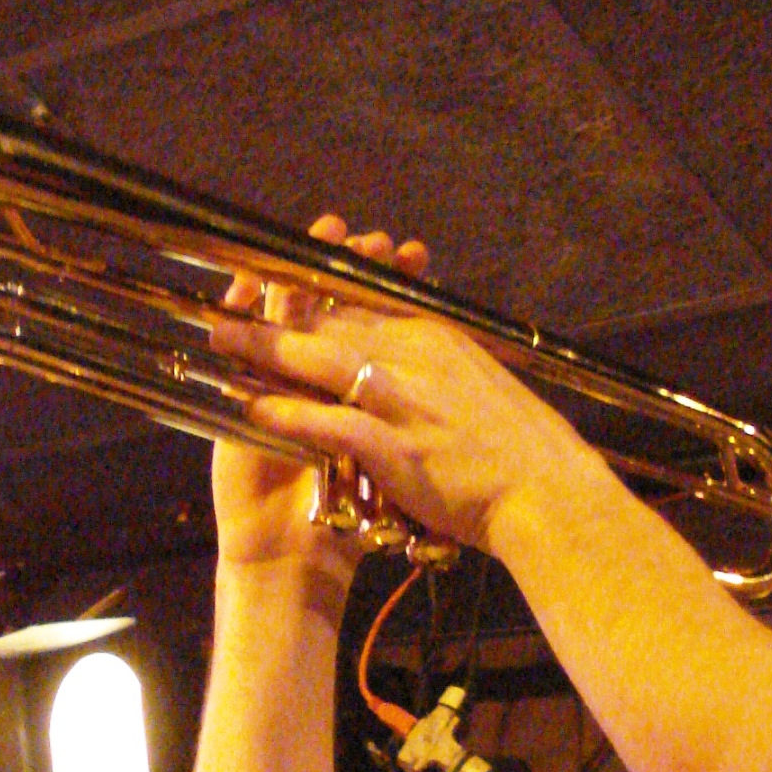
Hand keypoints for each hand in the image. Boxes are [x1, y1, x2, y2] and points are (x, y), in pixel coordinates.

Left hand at [212, 249, 591, 563]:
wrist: (550, 493)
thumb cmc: (524, 449)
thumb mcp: (482, 386)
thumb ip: (444, 367)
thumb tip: (420, 360)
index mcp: (437, 339)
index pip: (365, 301)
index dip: (316, 288)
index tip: (279, 278)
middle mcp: (415, 358)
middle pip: (332, 321)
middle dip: (276, 310)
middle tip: (228, 302)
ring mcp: (404, 400)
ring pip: (321, 360)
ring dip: (266, 348)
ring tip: (221, 339)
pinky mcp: (396, 446)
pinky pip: (330, 421)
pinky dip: (290, 412)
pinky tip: (253, 407)